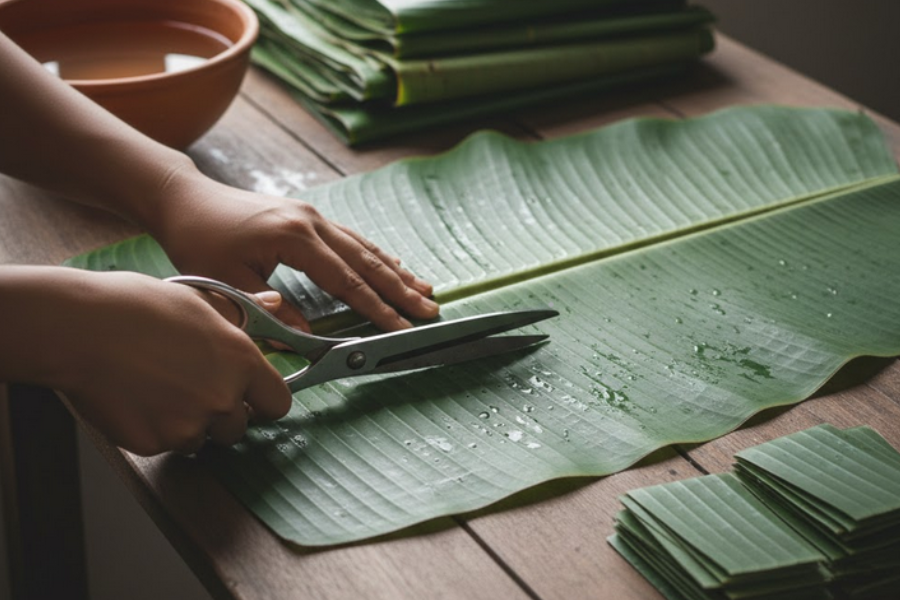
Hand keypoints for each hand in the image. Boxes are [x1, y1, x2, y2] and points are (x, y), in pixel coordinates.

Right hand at [39, 269, 291, 455]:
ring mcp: (188, 425)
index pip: (278, 403)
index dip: (264, 402)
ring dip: (188, 424)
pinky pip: (164, 444)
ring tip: (158, 388)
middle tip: (190, 388)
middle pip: (238, 427)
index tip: (250, 398)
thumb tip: (276, 303)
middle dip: (221, 415)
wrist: (78, 328)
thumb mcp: (197, 299)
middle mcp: (222, 398)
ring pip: (201, 439)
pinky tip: (136, 398)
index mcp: (241, 362)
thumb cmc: (136, 306)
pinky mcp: (153, 443)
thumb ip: (241, 312)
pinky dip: (154, 429)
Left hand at [150, 167, 438, 331]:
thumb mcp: (225, 281)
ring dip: (395, 271)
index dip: (376, 308)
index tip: (400, 328)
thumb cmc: (199, 240)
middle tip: (430, 310)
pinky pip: (352, 238)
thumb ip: (267, 311)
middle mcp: (311, 222)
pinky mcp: (309, 216)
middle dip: (400, 290)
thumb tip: (304, 340)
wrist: (186, 198)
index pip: (346, 281)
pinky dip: (376, 255)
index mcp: (294, 238)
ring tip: (425, 290)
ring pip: (364, 247)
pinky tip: (393, 266)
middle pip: (366, 261)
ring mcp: (313, 215)